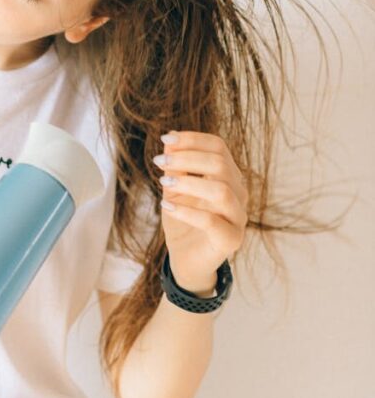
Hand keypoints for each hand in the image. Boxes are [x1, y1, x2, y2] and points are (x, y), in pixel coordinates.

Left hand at [153, 130, 247, 290]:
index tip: (165, 139)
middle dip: (187, 158)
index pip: (218, 147)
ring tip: (163, 182)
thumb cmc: (183, 220)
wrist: (186, 259)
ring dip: (188, 182)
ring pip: (222, 191)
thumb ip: (176, 166)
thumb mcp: (175, 188)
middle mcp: (238, 193)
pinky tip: (166, 207)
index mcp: (228, 176)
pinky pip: (212, 221)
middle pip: (220, 164)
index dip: (192, 139)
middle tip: (160, 161)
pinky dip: (186, 211)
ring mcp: (238, 217)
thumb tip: (170, 139)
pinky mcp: (231, 240)